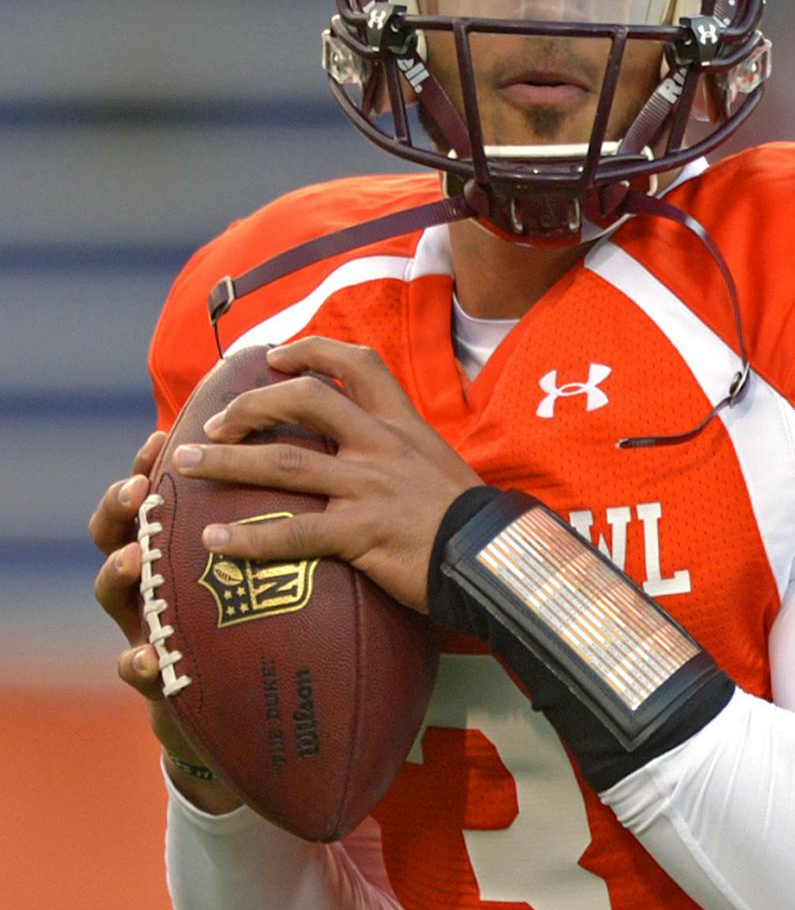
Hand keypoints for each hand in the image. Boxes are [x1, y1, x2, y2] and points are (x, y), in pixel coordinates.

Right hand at [87, 429, 242, 809]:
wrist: (249, 706)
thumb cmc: (261, 622)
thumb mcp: (273, 572)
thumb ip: (280, 530)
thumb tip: (325, 474)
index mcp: (179, 545)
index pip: (160, 497)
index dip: (151, 466)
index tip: (161, 439)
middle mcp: (154, 578)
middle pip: (119, 531)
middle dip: (119, 508)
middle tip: (135, 491)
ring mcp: (146, 623)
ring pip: (112, 592)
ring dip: (118, 573)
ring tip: (134, 560)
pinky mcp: (154, 674)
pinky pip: (136, 667)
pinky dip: (138, 662)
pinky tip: (150, 659)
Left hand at [173, 336, 482, 614]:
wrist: (497, 557)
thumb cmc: (470, 519)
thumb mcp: (440, 464)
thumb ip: (402, 450)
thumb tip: (369, 451)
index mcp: (403, 425)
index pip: (355, 365)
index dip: (308, 352)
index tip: (272, 358)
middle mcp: (381, 446)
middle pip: (304, 402)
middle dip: (249, 406)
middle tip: (212, 425)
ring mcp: (370, 488)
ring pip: (284, 465)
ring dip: (225, 462)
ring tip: (183, 466)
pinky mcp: (362, 534)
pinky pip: (295, 533)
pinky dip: (249, 538)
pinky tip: (215, 543)